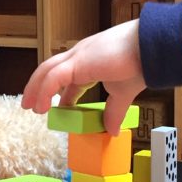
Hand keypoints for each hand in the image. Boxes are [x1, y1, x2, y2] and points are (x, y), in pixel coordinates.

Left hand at [21, 20, 145, 134]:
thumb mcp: (123, 94)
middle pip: (50, 69)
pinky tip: (42, 107)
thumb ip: (114, 112)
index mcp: (90, 61)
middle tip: (31, 106)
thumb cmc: (141, 65)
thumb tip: (113, 132)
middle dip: (38, 88)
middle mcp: (80, 56)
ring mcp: (77, 56)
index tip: (55, 108)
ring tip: (31, 107)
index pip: (67, 76)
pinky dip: (44, 92)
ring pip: (47, 71)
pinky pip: (53, 77)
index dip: (59, 93)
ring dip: (36, 89)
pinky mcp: (78, 61)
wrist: (150, 49)